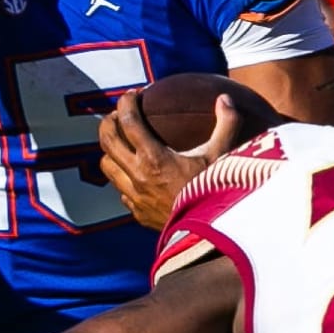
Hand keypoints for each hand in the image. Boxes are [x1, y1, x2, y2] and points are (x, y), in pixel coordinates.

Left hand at [99, 90, 248, 229]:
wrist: (210, 238)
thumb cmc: (216, 195)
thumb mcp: (224, 157)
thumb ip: (226, 124)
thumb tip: (226, 98)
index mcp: (154, 158)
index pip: (129, 121)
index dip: (127, 103)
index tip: (133, 94)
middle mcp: (137, 176)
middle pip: (107, 141)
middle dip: (108, 123)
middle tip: (119, 115)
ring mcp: (134, 197)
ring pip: (107, 166)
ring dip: (111, 151)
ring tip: (122, 143)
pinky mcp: (137, 214)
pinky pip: (120, 191)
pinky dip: (123, 178)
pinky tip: (138, 176)